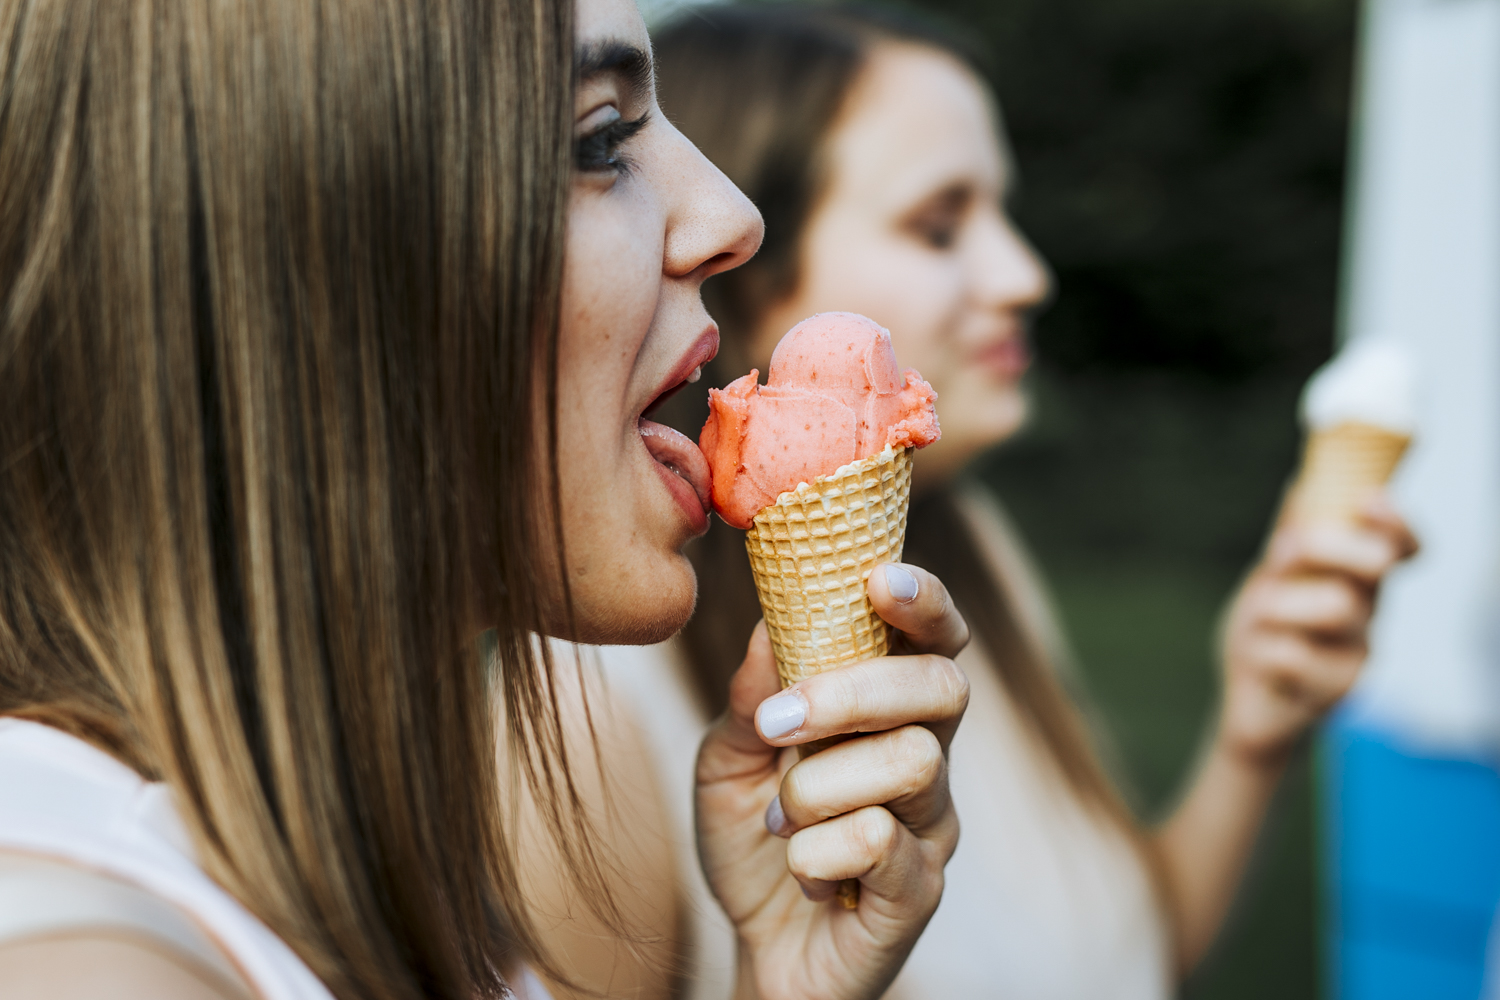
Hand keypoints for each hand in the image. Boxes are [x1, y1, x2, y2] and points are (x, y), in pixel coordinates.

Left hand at [695, 563, 969, 999]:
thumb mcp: (727, 761)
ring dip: (822, 785)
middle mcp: (928, 758)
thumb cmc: (755, 843)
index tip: (879, 578)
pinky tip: (802, 871)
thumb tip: (766, 627)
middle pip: (944, 687)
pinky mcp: (920, 890)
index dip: (925, 602)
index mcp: (889, 713)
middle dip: (857, 691)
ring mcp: (932, 826)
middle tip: (781, 722)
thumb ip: (750, 697)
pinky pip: (884, 843)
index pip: (936, 641)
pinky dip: (821, 852)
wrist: (757, 951)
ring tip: (781, 820)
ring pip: (913, 763)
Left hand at [1219, 496, 1417, 765]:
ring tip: (1257, 624)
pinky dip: (1262, 652)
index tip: (1370, 500)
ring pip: (1333, 607)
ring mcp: (1360, 652)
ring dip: (1277, 607)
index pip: (1401, 546)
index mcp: (1357, 580)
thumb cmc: (1263, 633)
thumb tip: (1299, 486)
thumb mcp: (1269, 581)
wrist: (1244, 702)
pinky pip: (1294, 654)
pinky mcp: (1340, 691)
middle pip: (1374, 568)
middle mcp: (1369, 612)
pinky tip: (1261, 666)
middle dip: (1327, 547)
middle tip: (1280, 552)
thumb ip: (1287, 539)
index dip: (1396, 523)